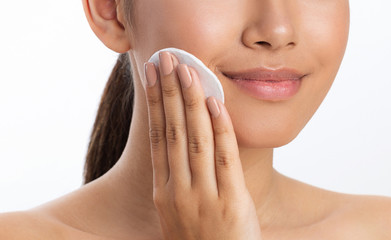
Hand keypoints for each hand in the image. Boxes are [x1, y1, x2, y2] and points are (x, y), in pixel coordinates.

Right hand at [141, 51, 262, 239]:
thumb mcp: (180, 212)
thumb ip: (179, 180)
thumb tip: (178, 145)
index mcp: (164, 192)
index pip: (157, 138)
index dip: (155, 104)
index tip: (152, 77)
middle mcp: (178, 191)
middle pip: (172, 131)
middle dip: (169, 92)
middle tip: (166, 60)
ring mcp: (203, 196)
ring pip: (195, 139)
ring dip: (191, 101)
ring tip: (187, 70)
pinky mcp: (231, 202)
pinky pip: (224, 157)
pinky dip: (220, 128)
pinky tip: (215, 103)